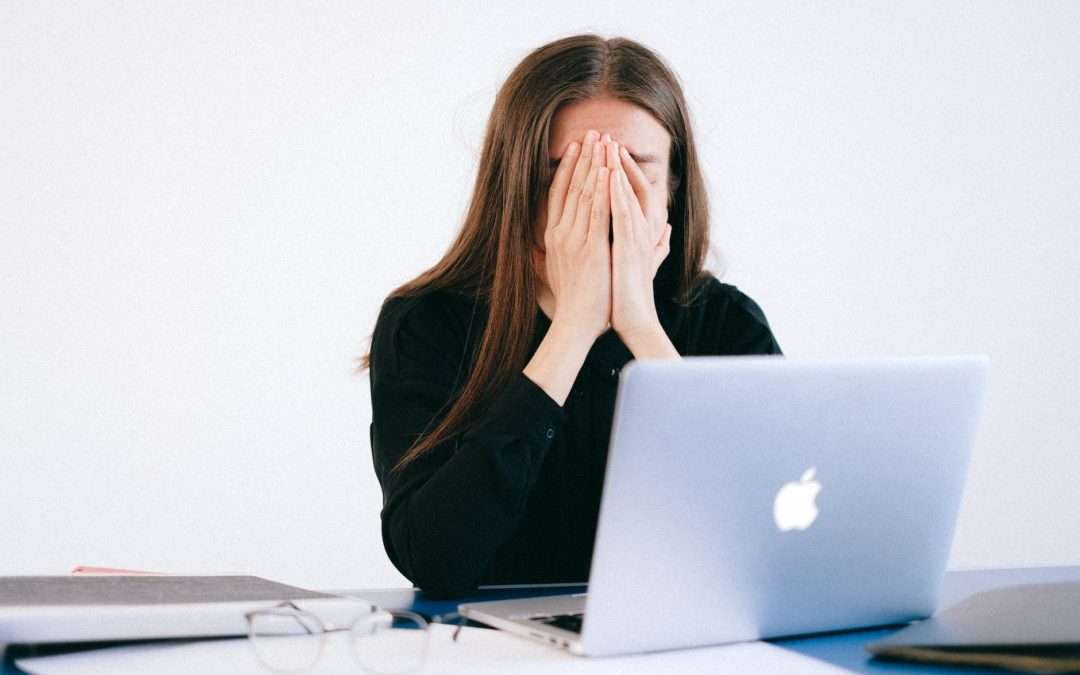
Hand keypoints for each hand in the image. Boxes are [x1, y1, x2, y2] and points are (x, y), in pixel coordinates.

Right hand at [541, 129, 612, 342]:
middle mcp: (560, 233)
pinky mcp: (590, 248)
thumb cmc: (572, 303)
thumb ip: (553, 255)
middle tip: (593, 132)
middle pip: (571, 186)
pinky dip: (602, 190)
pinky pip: (597, 212)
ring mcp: (574, 239)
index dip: (568, 168)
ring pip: (584, 193)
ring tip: (603, 140)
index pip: (559, 193)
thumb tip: (544, 248)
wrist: (575, 324)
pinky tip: (608, 170)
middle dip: (583, 157)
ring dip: (594, 164)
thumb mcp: (557, 273)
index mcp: (554, 237)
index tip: (577, 147)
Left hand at [605, 135, 672, 341]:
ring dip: (617, 168)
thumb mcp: (642, 263)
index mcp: (641, 232)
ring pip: (626, 195)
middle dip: (616, 161)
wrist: (634, 321)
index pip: (632, 192)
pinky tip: (607, 175)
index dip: (621, 171)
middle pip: (629, 186)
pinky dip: (616, 193)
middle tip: (604, 136)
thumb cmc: (632, 295)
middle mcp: (642, 230)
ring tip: (606, 145)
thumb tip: (668, 232)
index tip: (607, 151)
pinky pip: (621, 214)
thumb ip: (656, 245)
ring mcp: (637, 238)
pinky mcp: (628, 248)